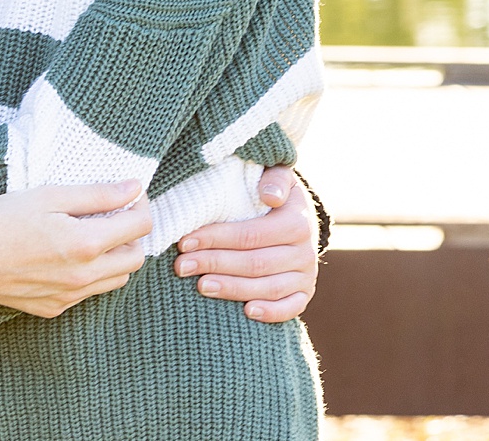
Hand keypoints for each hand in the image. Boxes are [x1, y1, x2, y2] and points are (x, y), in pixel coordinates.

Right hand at [0, 181, 151, 317]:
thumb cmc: (1, 220)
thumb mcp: (49, 195)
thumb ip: (97, 194)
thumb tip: (134, 188)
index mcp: (86, 244)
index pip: (140, 227)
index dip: (140, 205)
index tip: (128, 195)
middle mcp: (84, 277)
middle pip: (136, 258)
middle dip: (132, 234)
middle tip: (112, 215)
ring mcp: (69, 297)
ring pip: (117, 279)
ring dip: (115, 257)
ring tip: (92, 235)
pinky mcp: (53, 308)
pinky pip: (89, 293)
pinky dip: (91, 274)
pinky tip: (68, 257)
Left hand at [174, 164, 318, 322]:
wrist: (299, 215)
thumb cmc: (274, 193)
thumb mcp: (278, 176)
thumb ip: (274, 179)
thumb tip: (269, 196)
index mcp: (297, 223)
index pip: (251, 235)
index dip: (216, 239)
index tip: (184, 241)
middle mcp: (305, 252)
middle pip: (255, 263)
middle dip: (214, 264)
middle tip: (181, 266)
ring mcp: (306, 276)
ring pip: (268, 288)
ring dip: (232, 289)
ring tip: (201, 286)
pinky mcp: (304, 293)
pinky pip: (290, 308)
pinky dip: (271, 312)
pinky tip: (246, 312)